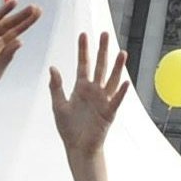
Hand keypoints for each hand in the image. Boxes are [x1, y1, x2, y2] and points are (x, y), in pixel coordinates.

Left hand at [44, 32, 130, 157]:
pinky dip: (122, 92)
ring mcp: (103, 101)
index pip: (83, 64)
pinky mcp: (109, 113)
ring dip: (117, 67)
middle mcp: (94, 91)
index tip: (83, 34)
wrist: (78, 147)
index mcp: (81, 88)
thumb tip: (52, 68)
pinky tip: (127, 82)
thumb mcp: (58, 105)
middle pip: (99, 66)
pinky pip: (116, 101)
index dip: (83, 50)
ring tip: (122, 53)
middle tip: (105, 33)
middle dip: (102, 50)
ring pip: (112, 80)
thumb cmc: (68, 128)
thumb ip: (56, 87)